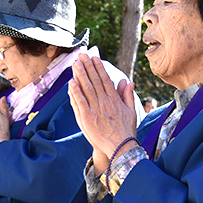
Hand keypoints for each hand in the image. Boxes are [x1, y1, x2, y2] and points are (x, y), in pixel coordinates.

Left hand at [68, 54, 136, 174]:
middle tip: (82, 55)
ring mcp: (95, 110)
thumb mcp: (131, 111)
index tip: (94, 57)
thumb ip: (128, 96)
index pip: (105, 79)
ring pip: (86, 89)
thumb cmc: (126, 131)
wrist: (121, 147)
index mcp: (115, 100)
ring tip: (75, 63)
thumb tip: (128, 81)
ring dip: (80, 75)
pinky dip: (75, 92)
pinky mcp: (87, 118)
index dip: (99, 67)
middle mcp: (105, 102)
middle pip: (94, 81)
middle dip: (87, 66)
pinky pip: (80, 102)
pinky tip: (71, 82)